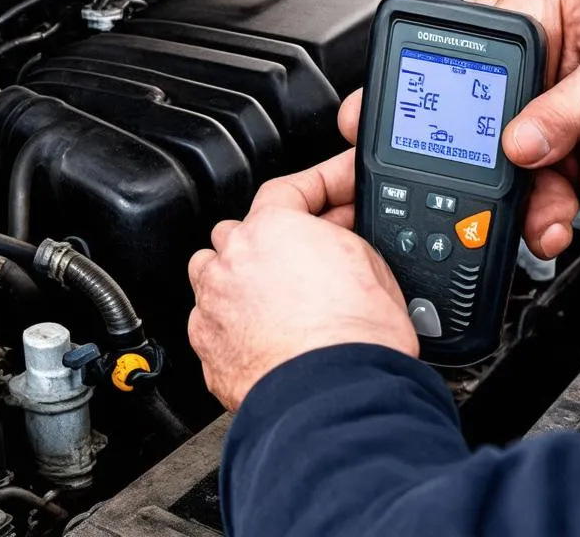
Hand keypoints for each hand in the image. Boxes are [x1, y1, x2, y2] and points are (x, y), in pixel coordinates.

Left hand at [188, 151, 418, 411]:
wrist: (335, 398)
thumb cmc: (356, 338)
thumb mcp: (371, 264)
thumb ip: (342, 237)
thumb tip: (338, 237)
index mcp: (273, 227)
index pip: (292, 187)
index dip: (323, 182)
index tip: (339, 184)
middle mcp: (234, 260)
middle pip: (245, 229)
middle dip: (277, 236)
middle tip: (312, 250)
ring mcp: (215, 305)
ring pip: (217, 273)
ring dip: (243, 275)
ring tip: (279, 294)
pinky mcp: (208, 350)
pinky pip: (212, 321)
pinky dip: (233, 322)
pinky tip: (264, 333)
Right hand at [485, 0, 579, 172]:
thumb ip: (559, 118)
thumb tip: (516, 145)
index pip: (494, 52)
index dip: (494, 104)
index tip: (502, 148)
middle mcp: (556, 32)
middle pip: (516, 105)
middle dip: (537, 159)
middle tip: (545, 195)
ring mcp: (573, 75)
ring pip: (543, 140)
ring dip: (572, 175)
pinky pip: (573, 152)